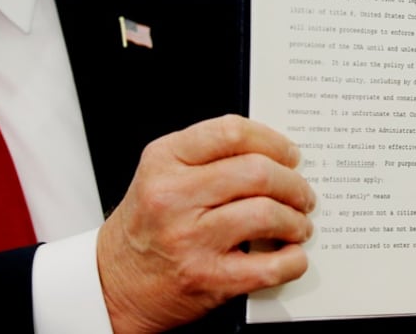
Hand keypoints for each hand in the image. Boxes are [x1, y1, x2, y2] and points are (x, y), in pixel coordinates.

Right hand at [97, 114, 315, 332]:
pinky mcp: (206, 278)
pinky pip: (267, 266)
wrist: (113, 283)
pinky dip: (292, 260)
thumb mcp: (163, 175)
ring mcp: (189, 239)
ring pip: (266, 214)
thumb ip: (211, 157)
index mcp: (165, 160)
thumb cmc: (148, 225)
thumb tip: (278, 155)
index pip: (232, 132)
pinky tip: (292, 255)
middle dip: (293, 183)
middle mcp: (173, 197)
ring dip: (296, 220)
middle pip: (257, 172)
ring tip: (298, 224)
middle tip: (302, 194)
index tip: (290, 154)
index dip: (273, 141)